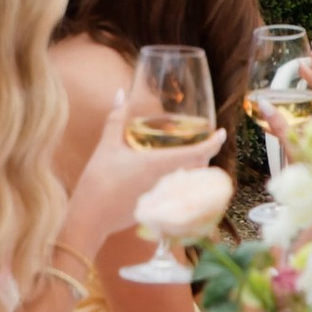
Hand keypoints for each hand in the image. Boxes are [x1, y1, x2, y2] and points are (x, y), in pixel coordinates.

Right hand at [59, 123, 228, 265]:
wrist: (89, 218)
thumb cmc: (98, 182)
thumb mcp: (107, 146)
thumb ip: (115, 119)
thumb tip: (121, 93)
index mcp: (161, 164)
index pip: (200, 152)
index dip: (215, 142)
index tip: (222, 133)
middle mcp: (169, 182)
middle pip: (200, 168)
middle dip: (204, 155)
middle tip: (201, 143)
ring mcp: (167, 199)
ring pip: (193, 182)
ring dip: (195, 170)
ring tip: (188, 159)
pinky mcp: (161, 211)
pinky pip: (182, 196)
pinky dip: (183, 185)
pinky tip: (171, 180)